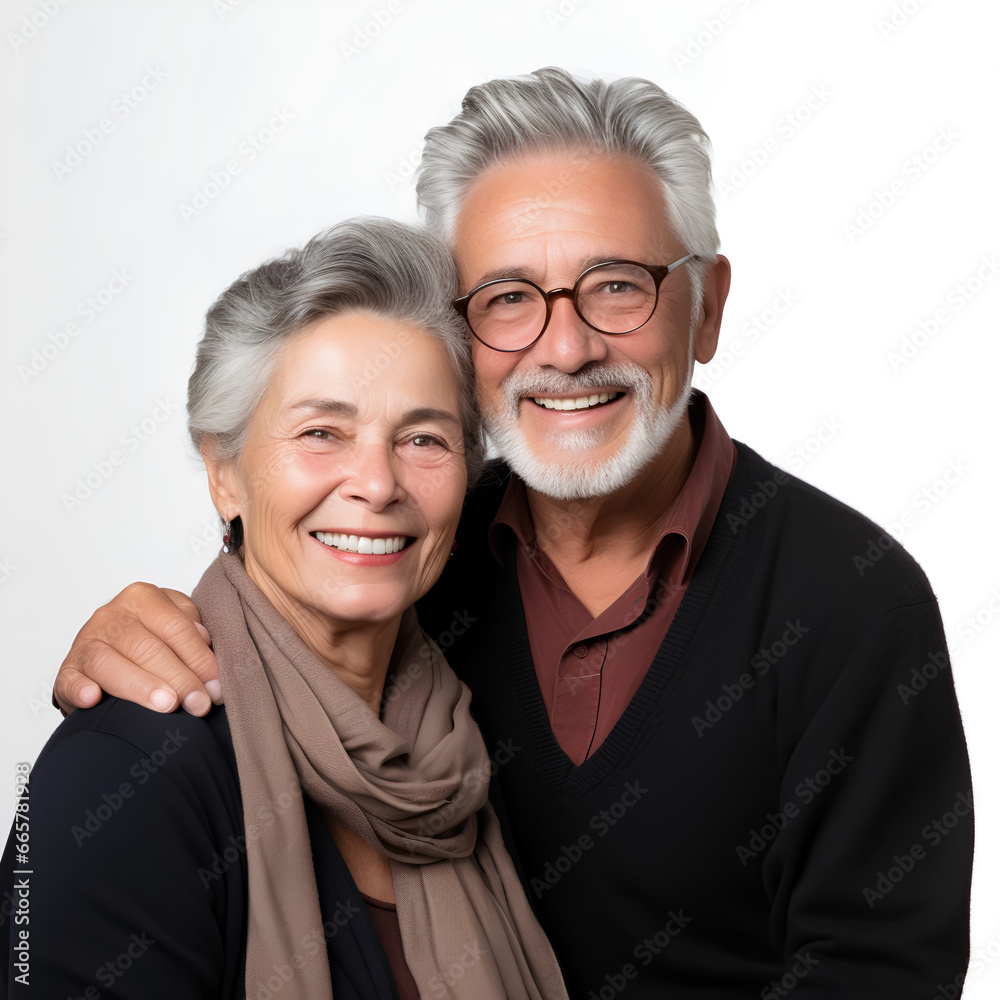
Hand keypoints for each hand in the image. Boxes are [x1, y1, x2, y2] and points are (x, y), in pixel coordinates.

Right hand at [53, 583, 220, 715]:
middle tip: (199, 704)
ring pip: (111, 663)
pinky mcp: (68, 669)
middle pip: (148, 648)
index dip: (199, 659)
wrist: (108, 649)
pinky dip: (80, 689)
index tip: (215, 686)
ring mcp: (86, 641)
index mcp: (144, 597)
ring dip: (141, 687)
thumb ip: (192, 631)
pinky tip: (93, 698)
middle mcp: (112, 615)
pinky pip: (69, 679)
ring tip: (166, 704)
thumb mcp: (175, 623)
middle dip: (179, 679)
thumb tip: (206, 645)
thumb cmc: (150, 636)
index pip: (176, 628)